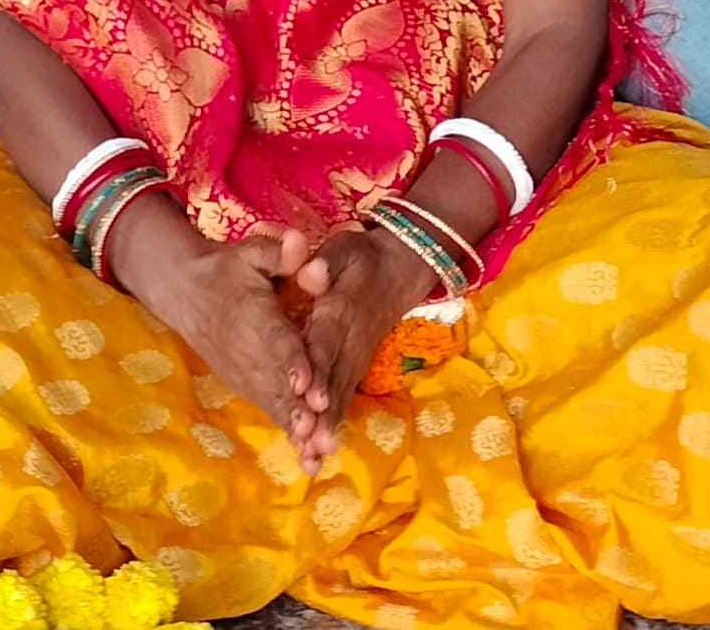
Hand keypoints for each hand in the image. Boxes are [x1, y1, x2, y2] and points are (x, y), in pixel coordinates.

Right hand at [106, 205, 316, 446]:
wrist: (184, 292)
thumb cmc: (226, 269)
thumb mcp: (249, 252)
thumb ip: (278, 252)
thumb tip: (299, 241)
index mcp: (252, 316)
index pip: (274, 341)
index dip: (290, 362)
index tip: (305, 381)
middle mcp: (246, 351)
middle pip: (275, 382)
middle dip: (296, 407)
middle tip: (317, 429)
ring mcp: (243, 372)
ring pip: (272, 402)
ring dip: (292, 426)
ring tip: (314, 450)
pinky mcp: (244, 385)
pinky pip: (268, 409)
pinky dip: (286, 430)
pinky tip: (307, 453)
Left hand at [285, 227, 434, 471]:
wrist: (400, 270)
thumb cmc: (362, 258)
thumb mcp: (344, 249)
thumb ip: (327, 262)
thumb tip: (312, 273)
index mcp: (340, 312)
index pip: (327, 344)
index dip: (319, 369)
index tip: (310, 396)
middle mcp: (349, 343)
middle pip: (334, 382)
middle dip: (322, 416)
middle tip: (309, 446)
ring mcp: (355, 359)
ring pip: (340, 398)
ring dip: (326, 429)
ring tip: (313, 460)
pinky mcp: (355, 369)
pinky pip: (344, 401)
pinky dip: (332, 426)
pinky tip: (319, 454)